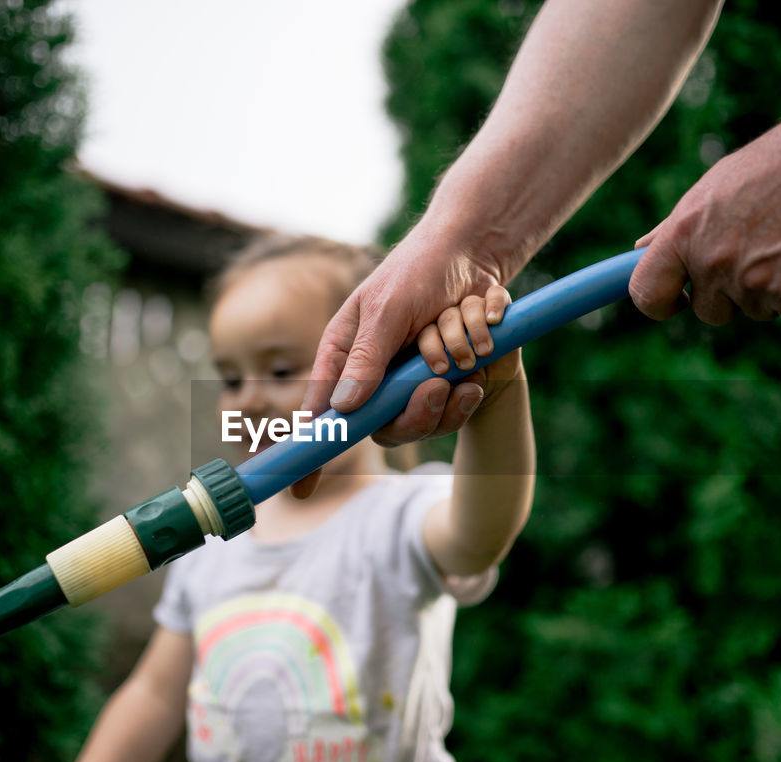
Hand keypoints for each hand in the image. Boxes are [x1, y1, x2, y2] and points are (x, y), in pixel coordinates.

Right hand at [292, 230, 504, 496]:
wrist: (474, 253)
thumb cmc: (417, 270)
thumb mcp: (385, 308)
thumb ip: (366, 358)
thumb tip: (344, 407)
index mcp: (346, 357)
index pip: (321, 414)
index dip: (311, 452)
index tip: (299, 490)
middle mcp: (377, 377)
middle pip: (386, 426)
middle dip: (418, 409)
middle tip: (438, 384)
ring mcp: (414, 382)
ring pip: (429, 417)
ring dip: (450, 375)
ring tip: (462, 342)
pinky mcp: (451, 382)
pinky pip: (461, 403)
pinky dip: (474, 364)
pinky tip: (481, 341)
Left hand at [417, 283, 520, 391]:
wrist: (493, 383)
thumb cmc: (465, 386)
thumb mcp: (452, 392)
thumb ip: (446, 392)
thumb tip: (450, 385)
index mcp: (432, 335)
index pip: (426, 334)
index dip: (432, 349)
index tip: (442, 369)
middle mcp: (451, 318)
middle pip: (448, 319)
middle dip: (456, 342)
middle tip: (466, 364)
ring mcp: (474, 310)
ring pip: (470, 305)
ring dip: (476, 328)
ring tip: (484, 351)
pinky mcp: (497, 305)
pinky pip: (496, 294)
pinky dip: (495, 304)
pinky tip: (493, 320)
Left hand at [627, 112, 780, 327]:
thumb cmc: (780, 165)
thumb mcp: (714, 187)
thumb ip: (676, 228)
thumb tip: (640, 251)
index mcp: (684, 233)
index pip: (648, 293)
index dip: (661, 303)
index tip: (678, 301)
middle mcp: (714, 262)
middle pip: (710, 312)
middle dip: (732, 291)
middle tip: (765, 245)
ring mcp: (758, 284)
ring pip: (756, 313)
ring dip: (775, 288)